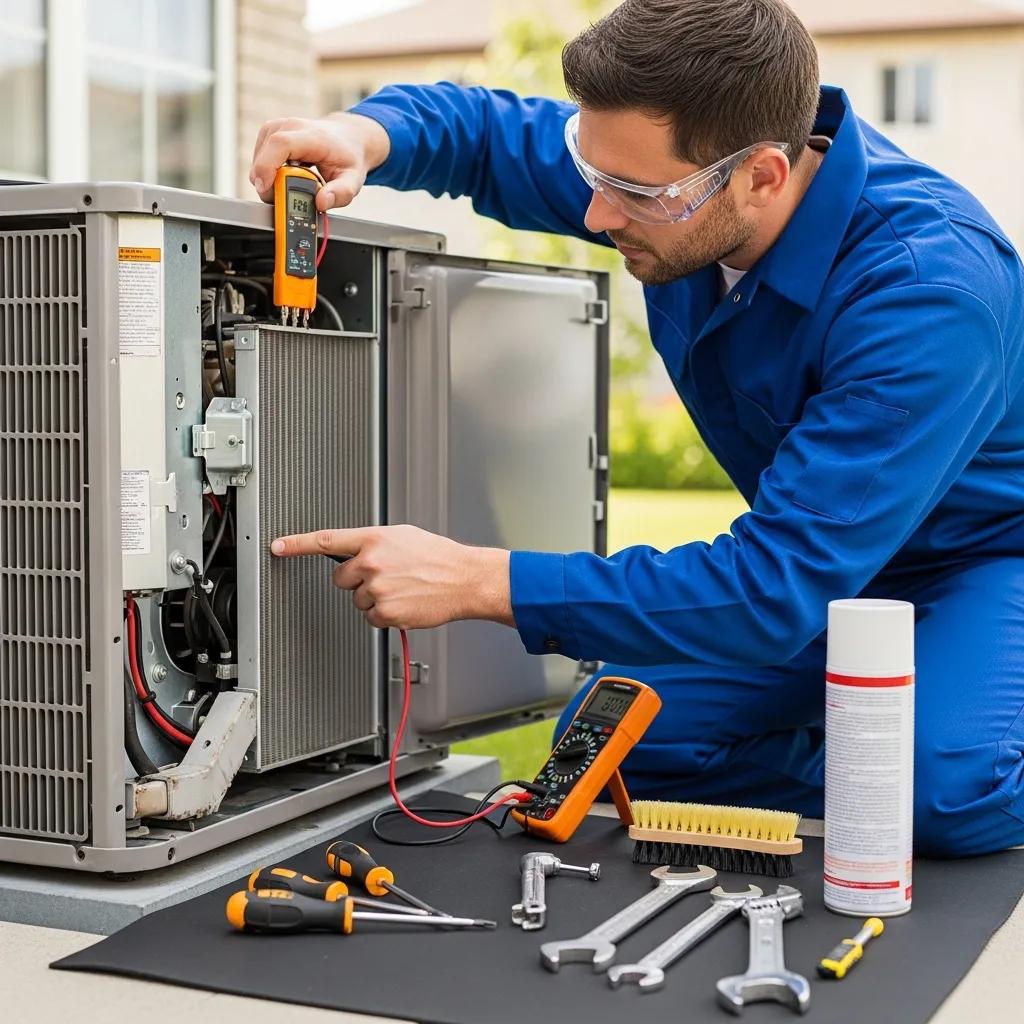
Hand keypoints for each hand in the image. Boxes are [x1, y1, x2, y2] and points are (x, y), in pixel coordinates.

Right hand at [248, 111, 390, 211]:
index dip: (267, 166)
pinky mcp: (270, 132)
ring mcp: (278, 127)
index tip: (265, 188)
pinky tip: (286, 175)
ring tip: (291, 184)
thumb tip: (321, 203)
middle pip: (265, 153)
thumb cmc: (348, 157)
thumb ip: (340, 193)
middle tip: (284, 198)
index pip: (280, 144)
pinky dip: (268, 171)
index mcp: (312, 136)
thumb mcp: (353, 179)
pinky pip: (260, 157)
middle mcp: (291, 126)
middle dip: (267, 182)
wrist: (347, 137)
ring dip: (269, 178)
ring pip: (259, 157)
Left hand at [270, 524, 513, 629]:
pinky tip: (405, 602)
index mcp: (374, 539)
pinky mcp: (384, 611)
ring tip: (402, 588)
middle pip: (340, 578)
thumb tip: (356, 551)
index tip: (278, 546)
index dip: (297, 544)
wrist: (464, 579)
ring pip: (357, 600)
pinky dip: (385, 614)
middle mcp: (371, 562)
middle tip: (386, 577)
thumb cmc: (439, 557)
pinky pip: (371, 617)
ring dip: (374, 598)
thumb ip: (374, 543)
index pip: (326, 540)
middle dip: (357, 580)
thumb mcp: (404, 537)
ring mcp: (376, 588)